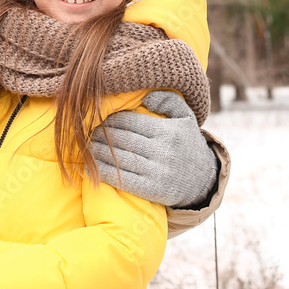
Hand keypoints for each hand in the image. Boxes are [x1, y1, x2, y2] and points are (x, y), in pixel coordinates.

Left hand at [92, 90, 218, 207]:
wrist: (203, 179)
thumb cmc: (188, 143)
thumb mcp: (186, 117)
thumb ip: (169, 100)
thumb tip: (146, 97)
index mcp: (169, 131)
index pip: (131, 122)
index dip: (112, 120)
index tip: (99, 118)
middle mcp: (163, 151)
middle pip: (123, 140)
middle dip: (101, 135)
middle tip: (87, 132)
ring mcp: (158, 172)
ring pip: (120, 159)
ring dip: (97, 153)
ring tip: (85, 147)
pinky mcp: (152, 190)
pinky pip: (123, 180)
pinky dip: (103, 173)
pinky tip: (90, 169)